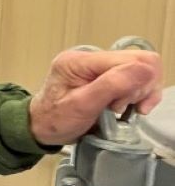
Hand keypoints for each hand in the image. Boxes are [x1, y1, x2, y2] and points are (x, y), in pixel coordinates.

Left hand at [29, 49, 162, 144]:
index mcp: (80, 60)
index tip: (120, 106)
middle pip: (141, 62)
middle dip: (138, 89)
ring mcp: (99, 66)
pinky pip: (136, 78)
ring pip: (143, 70)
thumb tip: (144, 69)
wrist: (40, 127)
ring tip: (117, 109)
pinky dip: (137, 94)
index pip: (132, 59)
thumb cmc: (54, 119)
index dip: (136, 84)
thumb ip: (112, 85)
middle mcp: (91, 58)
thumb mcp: (81, 106)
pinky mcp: (106, 75)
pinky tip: (125, 107)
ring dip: (138, 93)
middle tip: (118, 108)